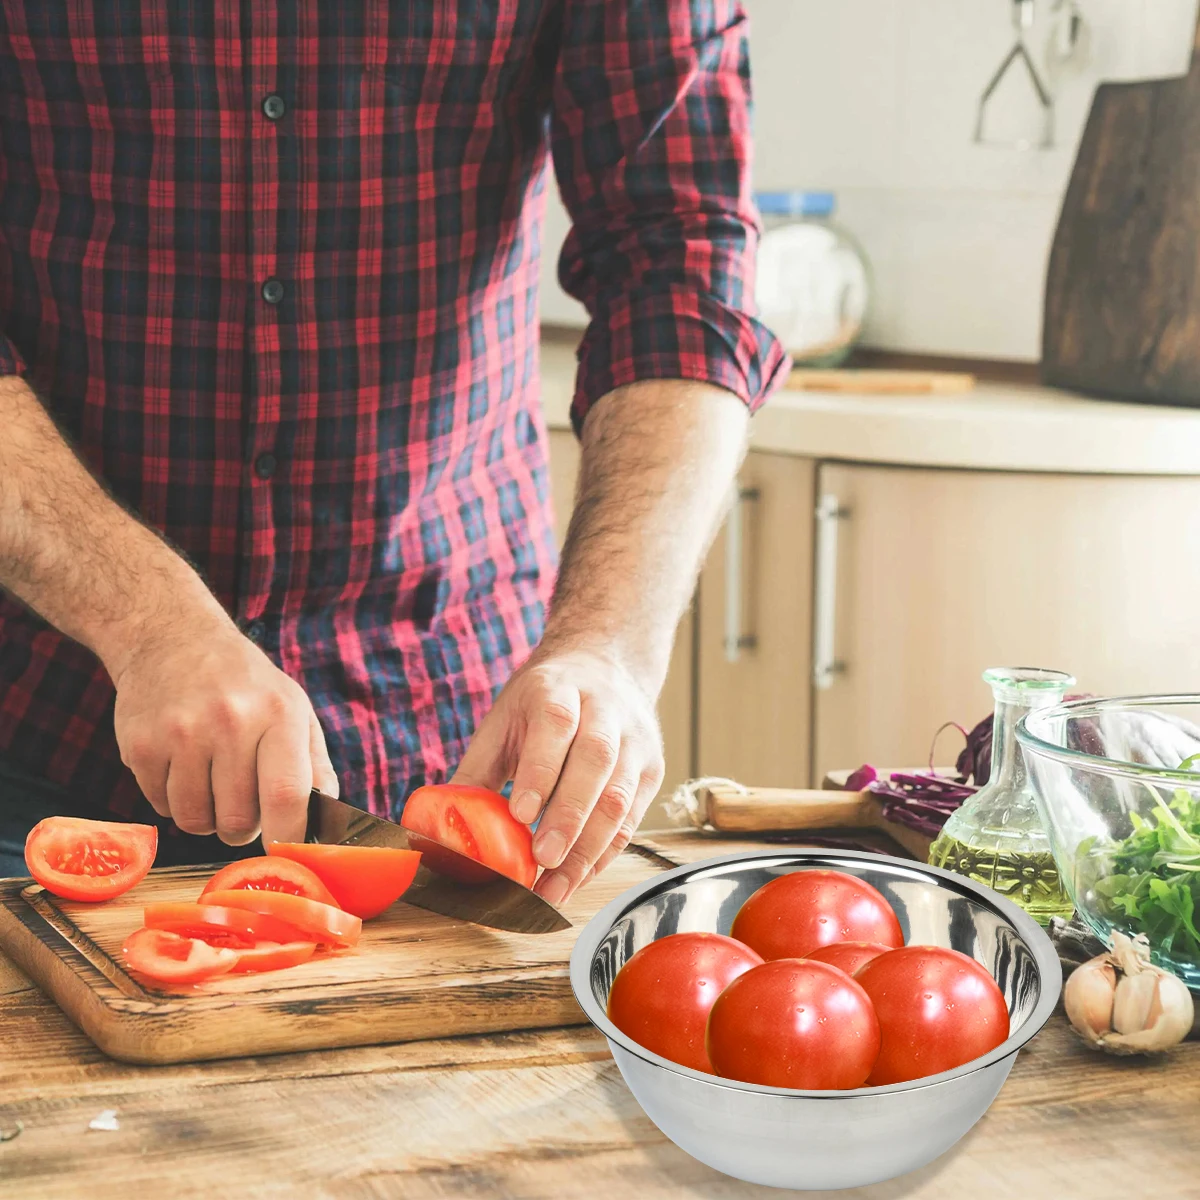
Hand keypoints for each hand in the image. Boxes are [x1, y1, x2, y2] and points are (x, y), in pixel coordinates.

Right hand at [111, 612, 337, 846]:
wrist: (172, 638)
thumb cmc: (245, 683)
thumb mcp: (293, 707)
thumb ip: (313, 765)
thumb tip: (326, 819)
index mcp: (278, 714)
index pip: (286, 797)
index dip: (287, 835)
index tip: (285, 846)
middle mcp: (230, 722)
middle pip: (238, 821)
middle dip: (243, 828)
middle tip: (243, 805)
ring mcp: (181, 734)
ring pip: (196, 822)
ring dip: (207, 818)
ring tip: (213, 783)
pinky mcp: (141, 746)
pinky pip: (162, 808)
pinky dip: (175, 801)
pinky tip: (183, 767)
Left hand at [451, 645, 664, 904]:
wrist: (603, 666)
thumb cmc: (543, 700)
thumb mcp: (504, 719)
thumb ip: (475, 771)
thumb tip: (438, 827)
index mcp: (560, 689)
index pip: (556, 725)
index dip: (541, 770)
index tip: (520, 814)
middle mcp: (605, 710)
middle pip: (596, 760)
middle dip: (569, 815)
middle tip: (542, 859)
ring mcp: (635, 740)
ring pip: (620, 795)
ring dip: (589, 848)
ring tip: (556, 887)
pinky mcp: (651, 769)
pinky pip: (632, 818)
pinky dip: (604, 854)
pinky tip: (577, 878)